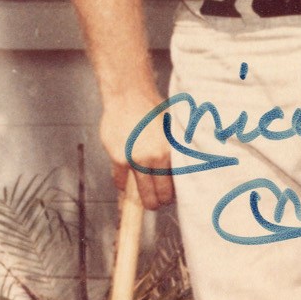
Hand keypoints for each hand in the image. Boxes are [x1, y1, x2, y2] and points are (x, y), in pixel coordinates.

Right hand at [100, 89, 174, 210]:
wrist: (129, 95)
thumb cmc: (152, 109)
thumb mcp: (172, 129)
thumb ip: (174, 150)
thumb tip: (183, 167)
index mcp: (169, 152)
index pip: (174, 184)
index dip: (172, 194)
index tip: (171, 197)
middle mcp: (152, 159)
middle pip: (158, 193)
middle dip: (159, 202)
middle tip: (159, 203)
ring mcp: (134, 160)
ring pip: (140, 191)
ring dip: (144, 199)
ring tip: (147, 202)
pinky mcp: (117, 158)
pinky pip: (120, 180)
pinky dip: (122, 185)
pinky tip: (125, 186)